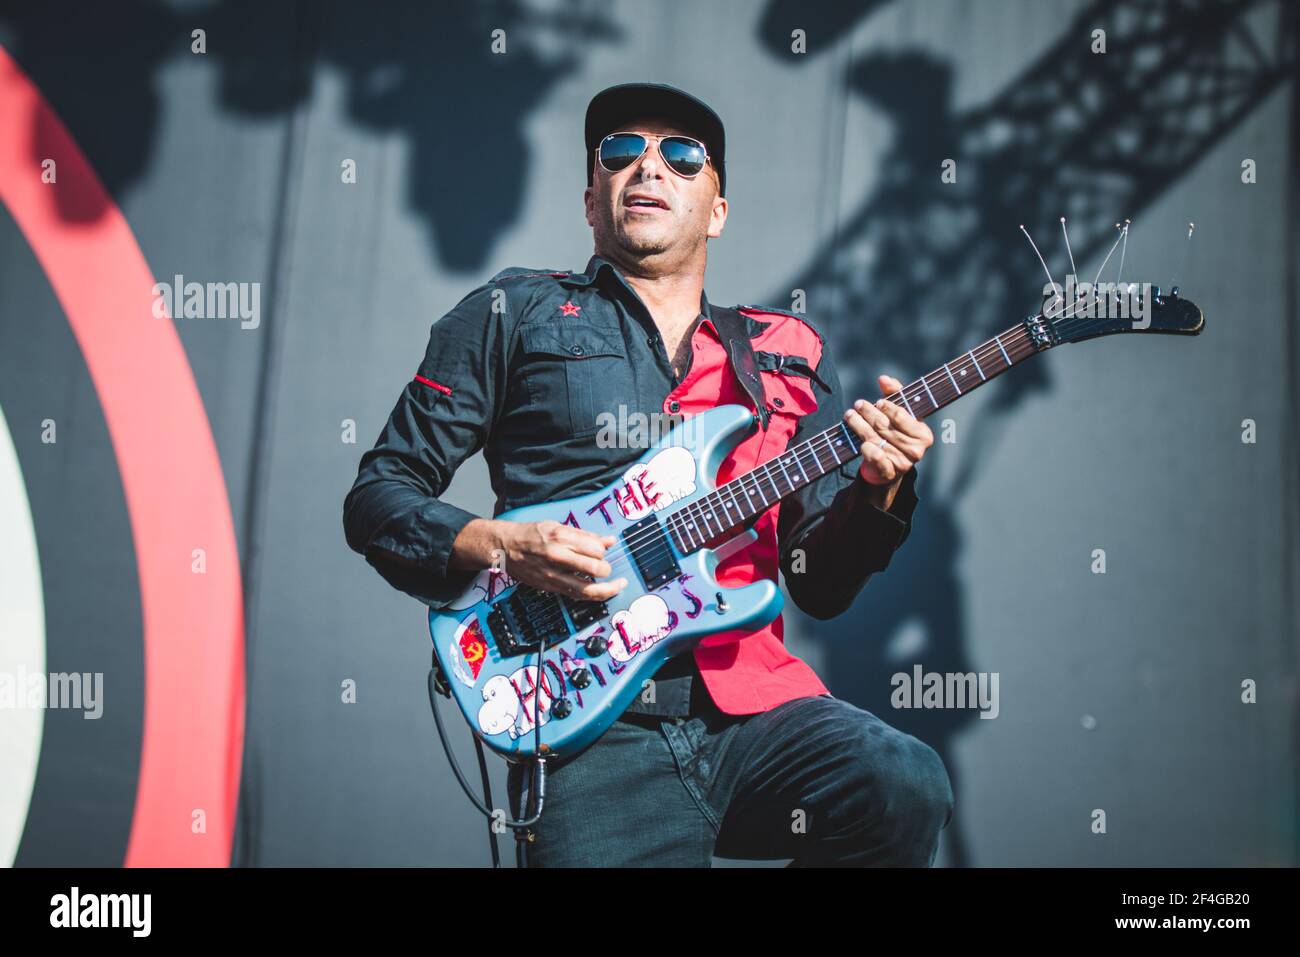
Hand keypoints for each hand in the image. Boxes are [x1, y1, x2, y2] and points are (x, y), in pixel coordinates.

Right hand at [473, 518, 627, 601]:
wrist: (505, 547)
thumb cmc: (530, 535)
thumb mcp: (558, 526)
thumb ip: (586, 535)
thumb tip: (609, 541)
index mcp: (561, 537)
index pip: (596, 549)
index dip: (604, 551)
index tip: (604, 551)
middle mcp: (558, 556)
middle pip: (595, 568)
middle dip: (606, 569)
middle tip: (607, 567)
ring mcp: (553, 574)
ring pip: (587, 589)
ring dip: (607, 589)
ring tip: (617, 586)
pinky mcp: (549, 586)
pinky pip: (575, 595)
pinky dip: (590, 595)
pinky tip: (598, 592)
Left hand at [844, 374, 933, 503]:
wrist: (887, 466)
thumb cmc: (894, 434)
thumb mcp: (898, 412)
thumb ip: (894, 393)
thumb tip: (884, 379)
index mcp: (923, 434)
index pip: (902, 416)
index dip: (888, 408)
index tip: (878, 401)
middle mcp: (916, 450)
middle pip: (885, 426)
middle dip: (869, 413)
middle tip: (858, 404)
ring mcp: (903, 463)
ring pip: (875, 438)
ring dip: (859, 425)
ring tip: (850, 415)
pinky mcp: (889, 472)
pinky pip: (876, 458)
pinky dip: (868, 450)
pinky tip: (862, 443)